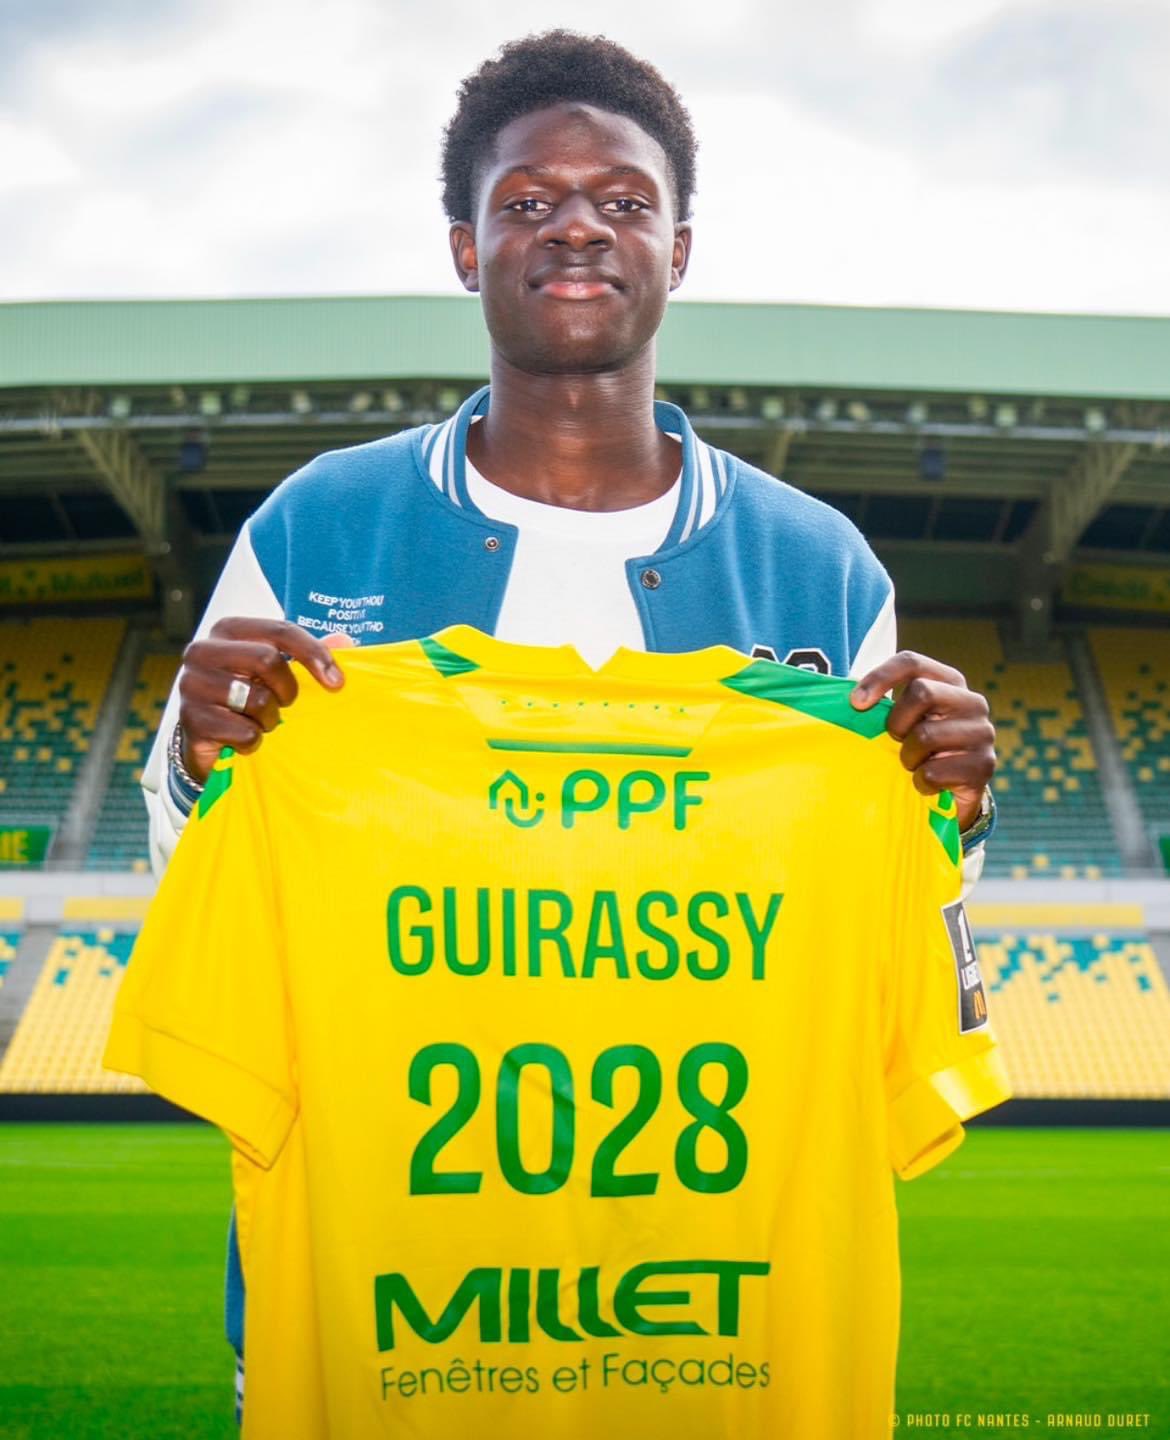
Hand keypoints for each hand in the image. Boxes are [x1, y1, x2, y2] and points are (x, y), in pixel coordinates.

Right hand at [178, 618, 355, 783]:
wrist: (207, 740)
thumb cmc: (247, 696)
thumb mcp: (278, 671)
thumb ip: (309, 654)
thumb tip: (345, 640)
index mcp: (228, 630)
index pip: (280, 631)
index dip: (314, 654)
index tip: (337, 682)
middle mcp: (202, 651)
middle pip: (268, 660)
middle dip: (288, 689)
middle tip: (285, 704)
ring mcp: (192, 685)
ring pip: (258, 699)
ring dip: (269, 718)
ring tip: (258, 720)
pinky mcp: (191, 720)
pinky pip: (245, 732)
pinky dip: (253, 741)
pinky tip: (241, 738)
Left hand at [849, 651, 995, 830]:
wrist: (954, 791)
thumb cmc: (920, 747)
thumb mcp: (905, 719)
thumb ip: (885, 703)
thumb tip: (851, 700)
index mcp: (949, 681)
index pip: (912, 662)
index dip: (881, 677)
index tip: (856, 703)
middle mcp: (972, 701)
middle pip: (922, 693)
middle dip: (897, 722)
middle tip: (896, 741)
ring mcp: (982, 733)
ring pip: (926, 735)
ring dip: (907, 757)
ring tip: (914, 764)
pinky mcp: (984, 766)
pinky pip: (933, 772)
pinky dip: (920, 782)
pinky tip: (926, 782)